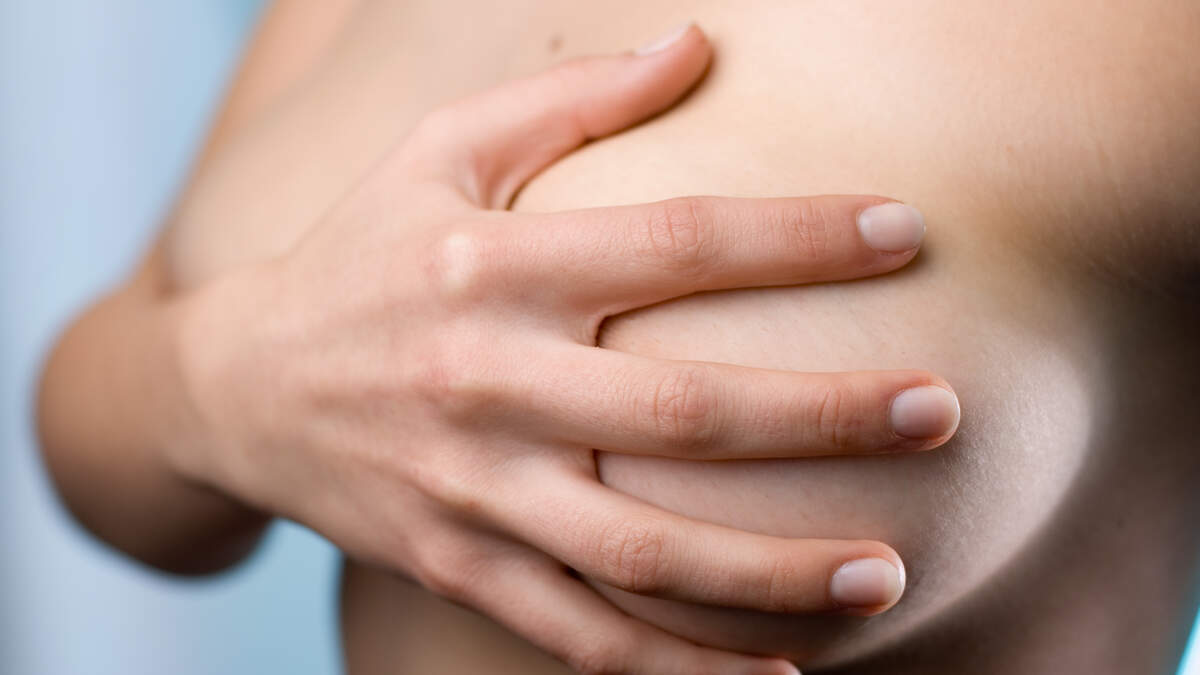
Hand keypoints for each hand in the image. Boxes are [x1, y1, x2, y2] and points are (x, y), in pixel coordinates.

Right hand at [175, 24, 957, 674]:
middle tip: (939, 412)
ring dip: (771, 572)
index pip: (676, 242)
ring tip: (890, 573)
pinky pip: (579, 631)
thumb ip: (566, 97)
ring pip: (639, 548)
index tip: (907, 232)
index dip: (800, 235)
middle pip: (681, 411)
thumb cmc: (361, 254)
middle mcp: (487, 381)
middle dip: (822, 414)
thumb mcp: (437, 151)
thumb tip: (698, 40)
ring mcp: (471, 490)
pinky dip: (677, 664)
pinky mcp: (456, 565)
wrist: (237, 388)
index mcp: (495, 266)